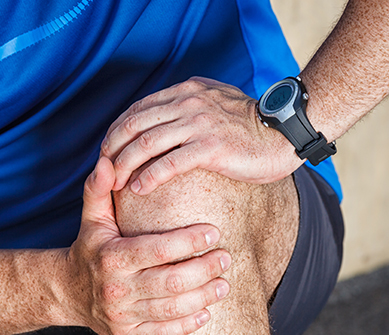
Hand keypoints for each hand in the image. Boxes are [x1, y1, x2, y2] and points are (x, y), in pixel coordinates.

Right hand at [65, 157, 230, 334]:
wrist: (66, 292)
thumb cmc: (90, 248)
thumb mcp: (92, 218)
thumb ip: (99, 189)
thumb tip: (107, 161)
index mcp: (112, 257)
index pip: (157, 249)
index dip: (189, 241)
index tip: (214, 232)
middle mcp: (116, 288)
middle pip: (170, 282)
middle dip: (204, 270)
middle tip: (226, 258)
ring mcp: (121, 314)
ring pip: (171, 309)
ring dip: (203, 297)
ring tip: (224, 284)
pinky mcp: (127, 334)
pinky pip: (162, 332)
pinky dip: (187, 324)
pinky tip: (207, 312)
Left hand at [100, 77, 303, 193]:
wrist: (285, 134)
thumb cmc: (252, 126)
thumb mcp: (217, 103)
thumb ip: (192, 104)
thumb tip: (169, 119)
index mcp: (187, 91)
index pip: (139, 108)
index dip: (118, 130)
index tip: (109, 151)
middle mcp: (189, 102)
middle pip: (135, 124)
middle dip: (113, 148)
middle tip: (104, 170)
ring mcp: (199, 123)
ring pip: (147, 143)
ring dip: (125, 164)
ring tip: (115, 183)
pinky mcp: (211, 147)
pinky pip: (169, 162)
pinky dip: (149, 176)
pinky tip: (139, 188)